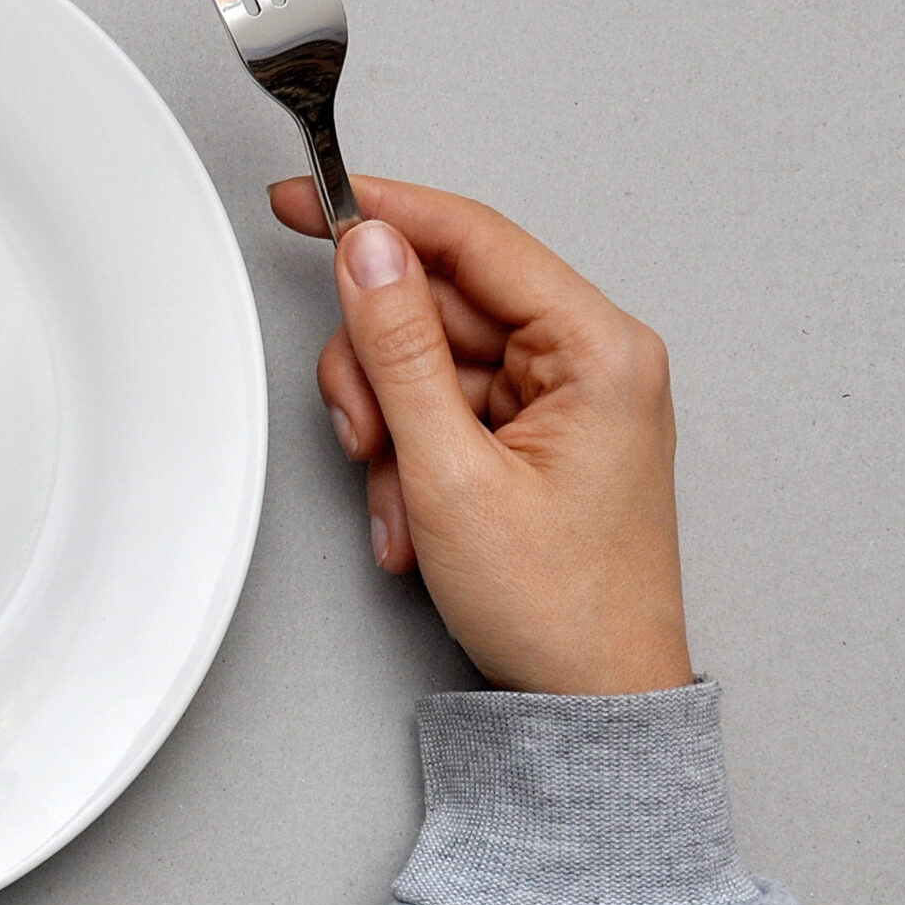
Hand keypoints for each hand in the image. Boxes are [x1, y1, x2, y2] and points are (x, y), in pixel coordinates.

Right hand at [271, 175, 691, 695]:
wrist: (592, 703)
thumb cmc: (559, 607)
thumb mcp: (451, 472)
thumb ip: (400, 350)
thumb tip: (370, 253)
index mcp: (597, 348)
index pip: (471, 239)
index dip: (380, 212)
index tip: (306, 200)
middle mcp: (588, 359)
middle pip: (436, 308)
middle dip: (380, 376)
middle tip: (367, 440)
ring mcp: (561, 400)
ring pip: (426, 364)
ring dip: (391, 433)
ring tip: (405, 504)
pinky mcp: (534, 437)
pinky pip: (443, 412)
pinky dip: (411, 461)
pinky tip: (417, 518)